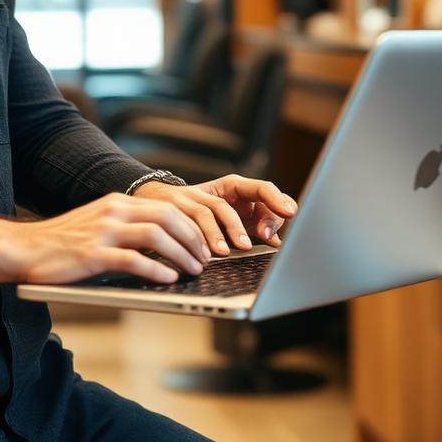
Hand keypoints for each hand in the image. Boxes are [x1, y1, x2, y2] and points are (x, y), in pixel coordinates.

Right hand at [3, 192, 213, 284]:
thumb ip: (126, 229)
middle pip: (168, 217)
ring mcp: (103, 232)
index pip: (167, 207)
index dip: (191, 227)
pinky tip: (168, 279)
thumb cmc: (61, 244)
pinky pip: (134, 260)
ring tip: (193, 271)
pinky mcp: (93, 254)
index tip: (204, 245)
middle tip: (205, 260)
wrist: (23, 248)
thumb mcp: (97, 226)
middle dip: (193, 239)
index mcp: (115, 203)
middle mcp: (112, 212)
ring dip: (182, 255)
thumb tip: (163, 247)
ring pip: (156, 236)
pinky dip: (157, 270)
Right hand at [131, 174, 297, 255]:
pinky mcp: (175, 206)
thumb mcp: (226, 218)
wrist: (151, 204)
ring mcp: (194, 195)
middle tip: (266, 237)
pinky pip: (192, 219)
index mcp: (232, 188)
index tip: (291, 213)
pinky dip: (203, 237)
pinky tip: (209, 253)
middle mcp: (215, 189)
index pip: (262, 187)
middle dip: (258, 215)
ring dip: (229, 229)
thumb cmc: (195, 214)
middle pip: (246, 193)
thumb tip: (276, 241)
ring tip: (238, 249)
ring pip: (217, 208)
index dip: (278, 199)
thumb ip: (251, 225)